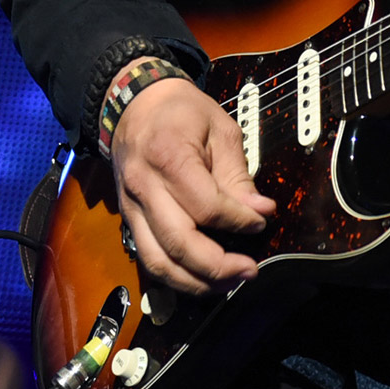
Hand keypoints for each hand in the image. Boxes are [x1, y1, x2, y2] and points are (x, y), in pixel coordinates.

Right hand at [109, 77, 275, 295]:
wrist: (135, 105)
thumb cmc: (182, 112)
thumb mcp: (220, 129)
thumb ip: (237, 175)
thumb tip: (260, 211)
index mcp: (169, 157)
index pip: (206, 206)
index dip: (238, 221)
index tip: (262, 221)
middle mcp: (144, 187)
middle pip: (178, 242)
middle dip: (217, 266)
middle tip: (249, 270)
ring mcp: (131, 207)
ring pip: (158, 262)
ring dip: (195, 282)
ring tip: (229, 283)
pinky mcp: (127, 220)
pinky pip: (148, 258)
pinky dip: (175, 276)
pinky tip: (201, 278)